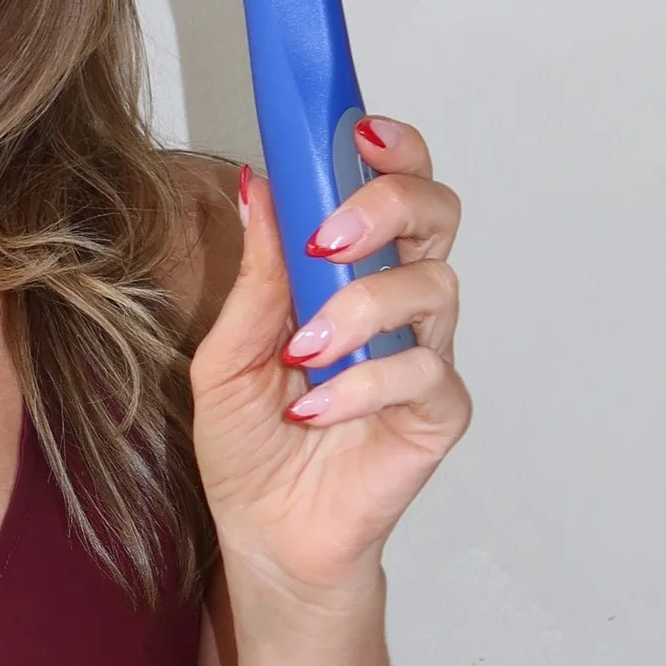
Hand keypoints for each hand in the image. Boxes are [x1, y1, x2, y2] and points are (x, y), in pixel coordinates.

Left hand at [188, 117, 468, 603]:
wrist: (265, 535)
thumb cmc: (251, 443)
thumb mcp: (227, 351)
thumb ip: (254, 274)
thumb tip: (258, 185)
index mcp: (350, 269)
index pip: (393, 182)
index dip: (391, 147)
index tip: (359, 130)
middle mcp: (398, 300)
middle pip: (437, 212)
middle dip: (389, 204)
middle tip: (331, 237)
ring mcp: (424, 354)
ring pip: (434, 286)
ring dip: (362, 307)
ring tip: (303, 350)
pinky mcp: (438, 413)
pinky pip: (424, 374)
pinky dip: (366, 384)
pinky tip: (316, 408)